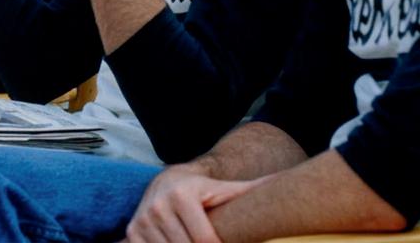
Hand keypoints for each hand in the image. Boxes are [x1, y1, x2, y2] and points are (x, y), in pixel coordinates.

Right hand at [126, 165, 264, 242]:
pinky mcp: (133, 231)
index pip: (205, 240)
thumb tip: (287, 184)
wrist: (166, 182)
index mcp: (182, 196)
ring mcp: (143, 220)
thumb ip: (252, 190)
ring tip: (193, 242)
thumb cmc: (202, 190)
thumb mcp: (225, 189)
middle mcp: (158, 207)